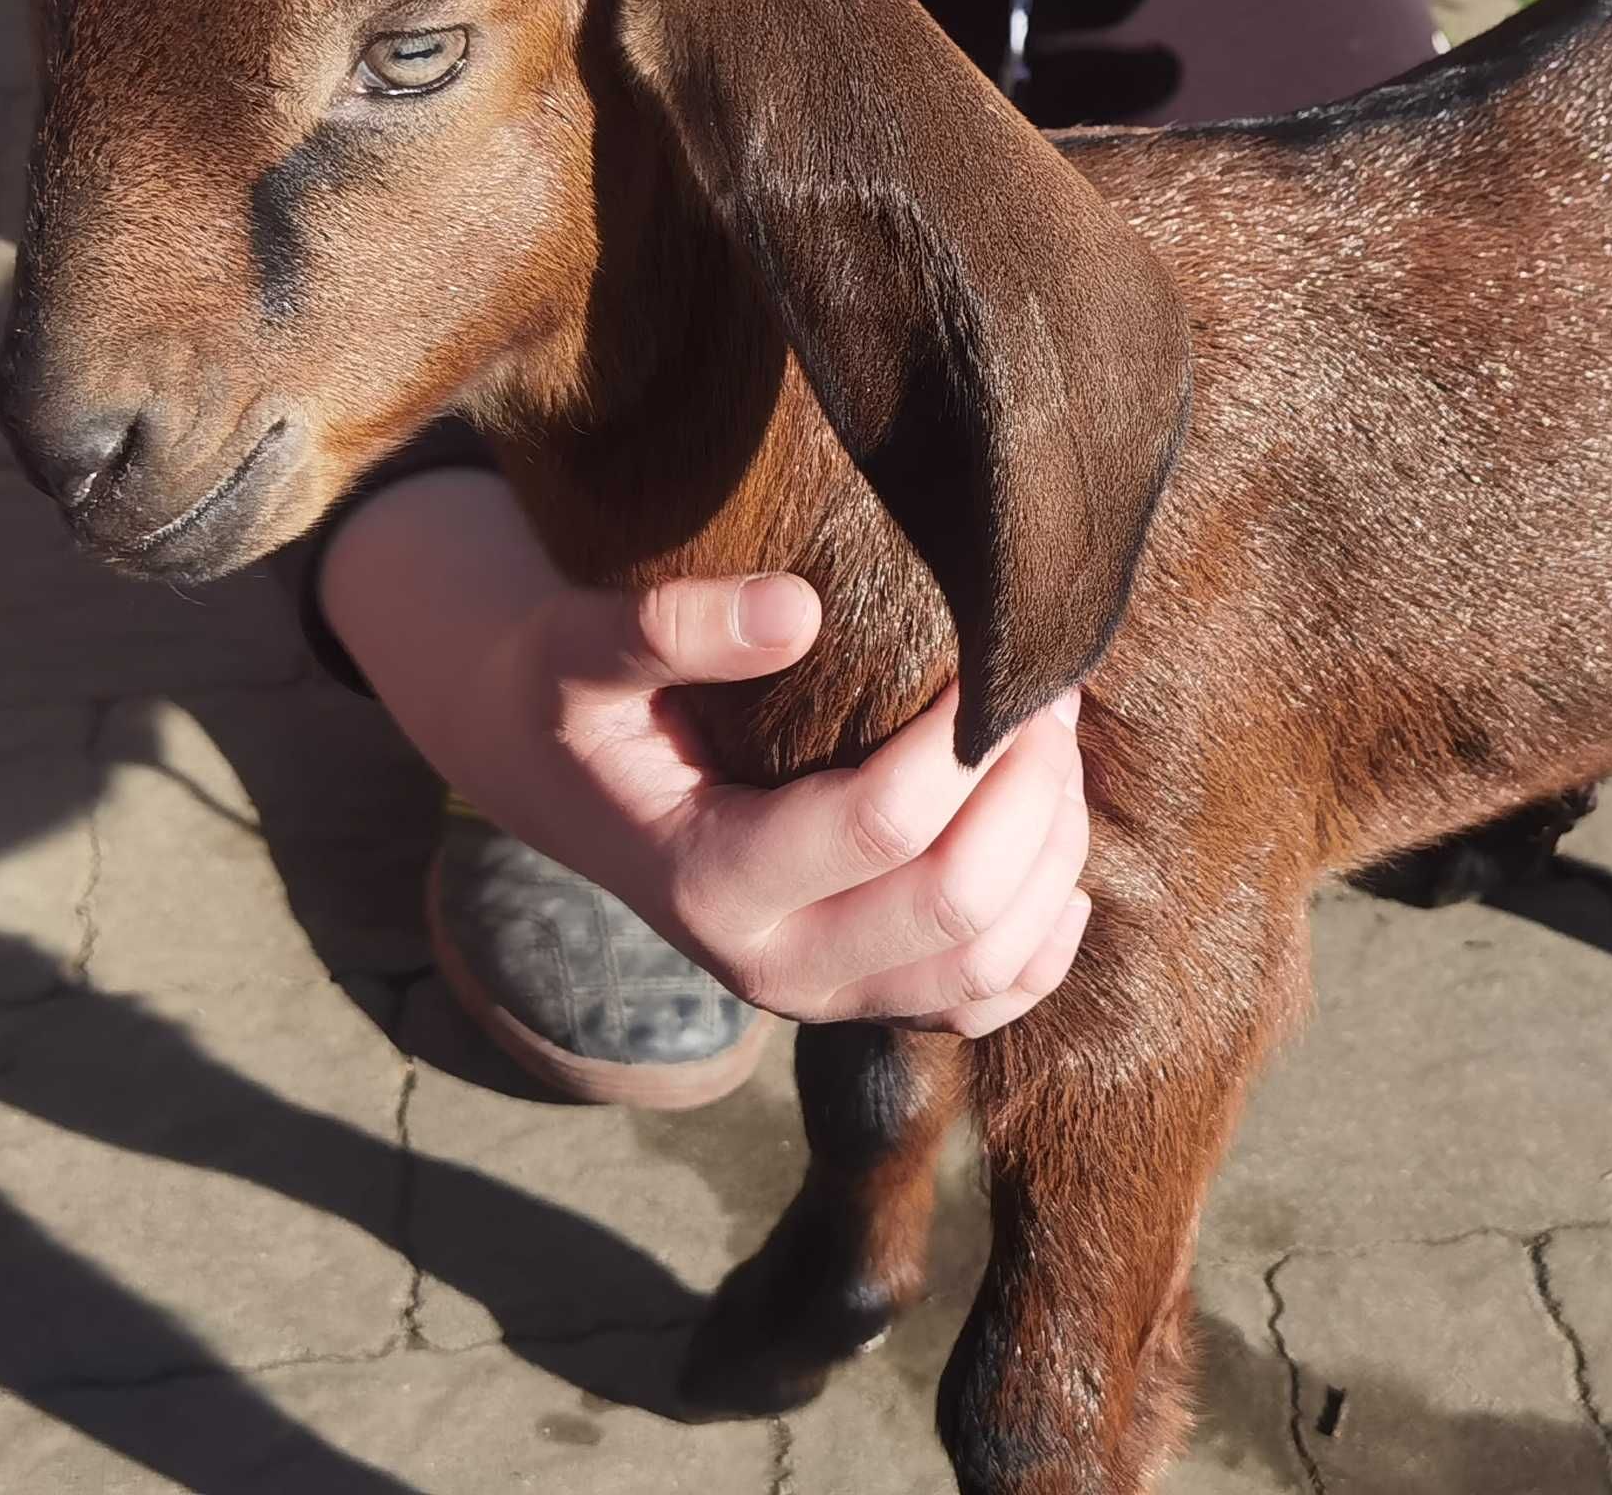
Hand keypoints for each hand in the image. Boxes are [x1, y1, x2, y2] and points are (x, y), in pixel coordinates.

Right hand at [321, 470, 1093, 1036]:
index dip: (963, 737)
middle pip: (957, 905)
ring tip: (1054, 742)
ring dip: (1051, 848)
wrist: (555, 774)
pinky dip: (1046, 934)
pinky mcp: (866, 1000)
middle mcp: (771, 968)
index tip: (992, 649)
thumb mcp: (580, 646)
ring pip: (992, 960)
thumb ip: (670, 626)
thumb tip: (798, 609)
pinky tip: (1056, 849)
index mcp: (706, 884)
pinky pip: (992, 1001)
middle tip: (1044, 690)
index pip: (883, 824)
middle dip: (1027, 789)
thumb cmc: (572, 695)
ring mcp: (824, 998)